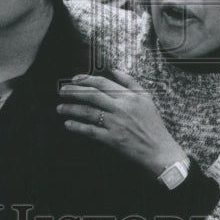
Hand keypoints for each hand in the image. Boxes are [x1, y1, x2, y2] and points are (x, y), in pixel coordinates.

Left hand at [57, 68, 185, 176]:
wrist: (159, 150)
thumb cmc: (153, 123)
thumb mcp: (146, 97)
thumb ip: (130, 82)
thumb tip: (114, 69)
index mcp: (128, 96)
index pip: (102, 83)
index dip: (85, 79)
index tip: (73, 79)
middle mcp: (120, 108)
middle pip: (91, 95)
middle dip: (73, 92)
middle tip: (61, 91)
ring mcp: (115, 124)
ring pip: (88, 112)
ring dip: (71, 109)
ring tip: (60, 108)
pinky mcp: (112, 140)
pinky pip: (90, 131)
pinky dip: (77, 127)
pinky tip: (68, 124)